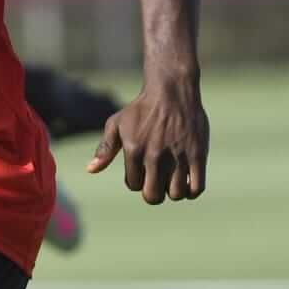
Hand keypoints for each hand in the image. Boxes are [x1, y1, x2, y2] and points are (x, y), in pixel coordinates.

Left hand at [86, 74, 207, 202]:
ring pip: (176, 194)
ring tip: (171, 180)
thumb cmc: (140, 109)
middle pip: (153, 196)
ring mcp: (178, 157)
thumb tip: (90, 170)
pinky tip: (187, 182)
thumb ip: (105, 149)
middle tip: (156, 183)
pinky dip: (191, 192)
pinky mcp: (198, 155)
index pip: (134, 185)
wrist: (171, 91)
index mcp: (134, 150)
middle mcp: (155, 156)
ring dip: (172, 192)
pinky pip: (197, 188)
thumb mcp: (116, 124)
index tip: (141, 170)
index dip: (137, 181)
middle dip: (153, 193)